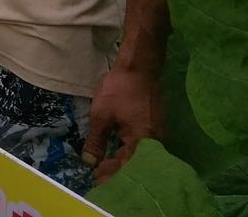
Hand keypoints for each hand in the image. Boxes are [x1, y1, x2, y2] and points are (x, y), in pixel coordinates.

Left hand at [82, 65, 163, 181]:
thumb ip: (96, 141)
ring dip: (123, 162)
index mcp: (143, 142)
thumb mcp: (101, 115)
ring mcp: (158, 135)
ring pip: (139, 157)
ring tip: (105, 166)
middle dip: (117, 172)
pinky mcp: (156, 127)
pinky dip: (129, 152)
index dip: (111, 175)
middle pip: (135, 166)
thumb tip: (89, 163)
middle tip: (99, 176)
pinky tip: (117, 151)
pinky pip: (143, 147)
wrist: (139, 67)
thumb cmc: (119, 90)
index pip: (127, 168)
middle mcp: (155, 143)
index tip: (95, 180)